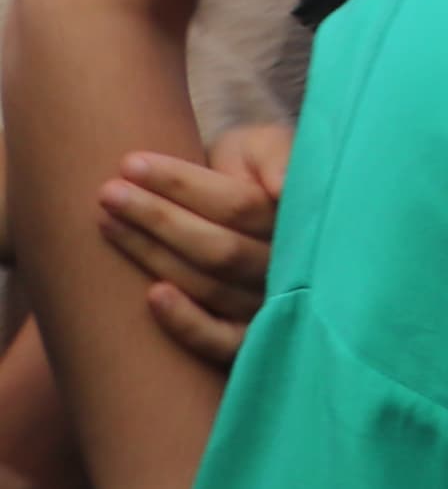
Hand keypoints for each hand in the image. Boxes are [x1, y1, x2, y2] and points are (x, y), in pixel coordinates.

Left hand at [100, 121, 288, 362]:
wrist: (254, 202)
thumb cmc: (254, 169)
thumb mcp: (267, 147)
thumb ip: (277, 157)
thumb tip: (280, 188)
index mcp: (299, 215)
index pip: (237, 205)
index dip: (182, 185)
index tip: (131, 164)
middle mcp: (290, 265)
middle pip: (219, 249)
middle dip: (157, 219)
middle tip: (107, 194)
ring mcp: (270, 304)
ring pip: (210, 287)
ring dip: (153, 257)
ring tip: (107, 224)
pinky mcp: (248, 337)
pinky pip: (220, 341)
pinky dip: (187, 324)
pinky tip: (151, 296)